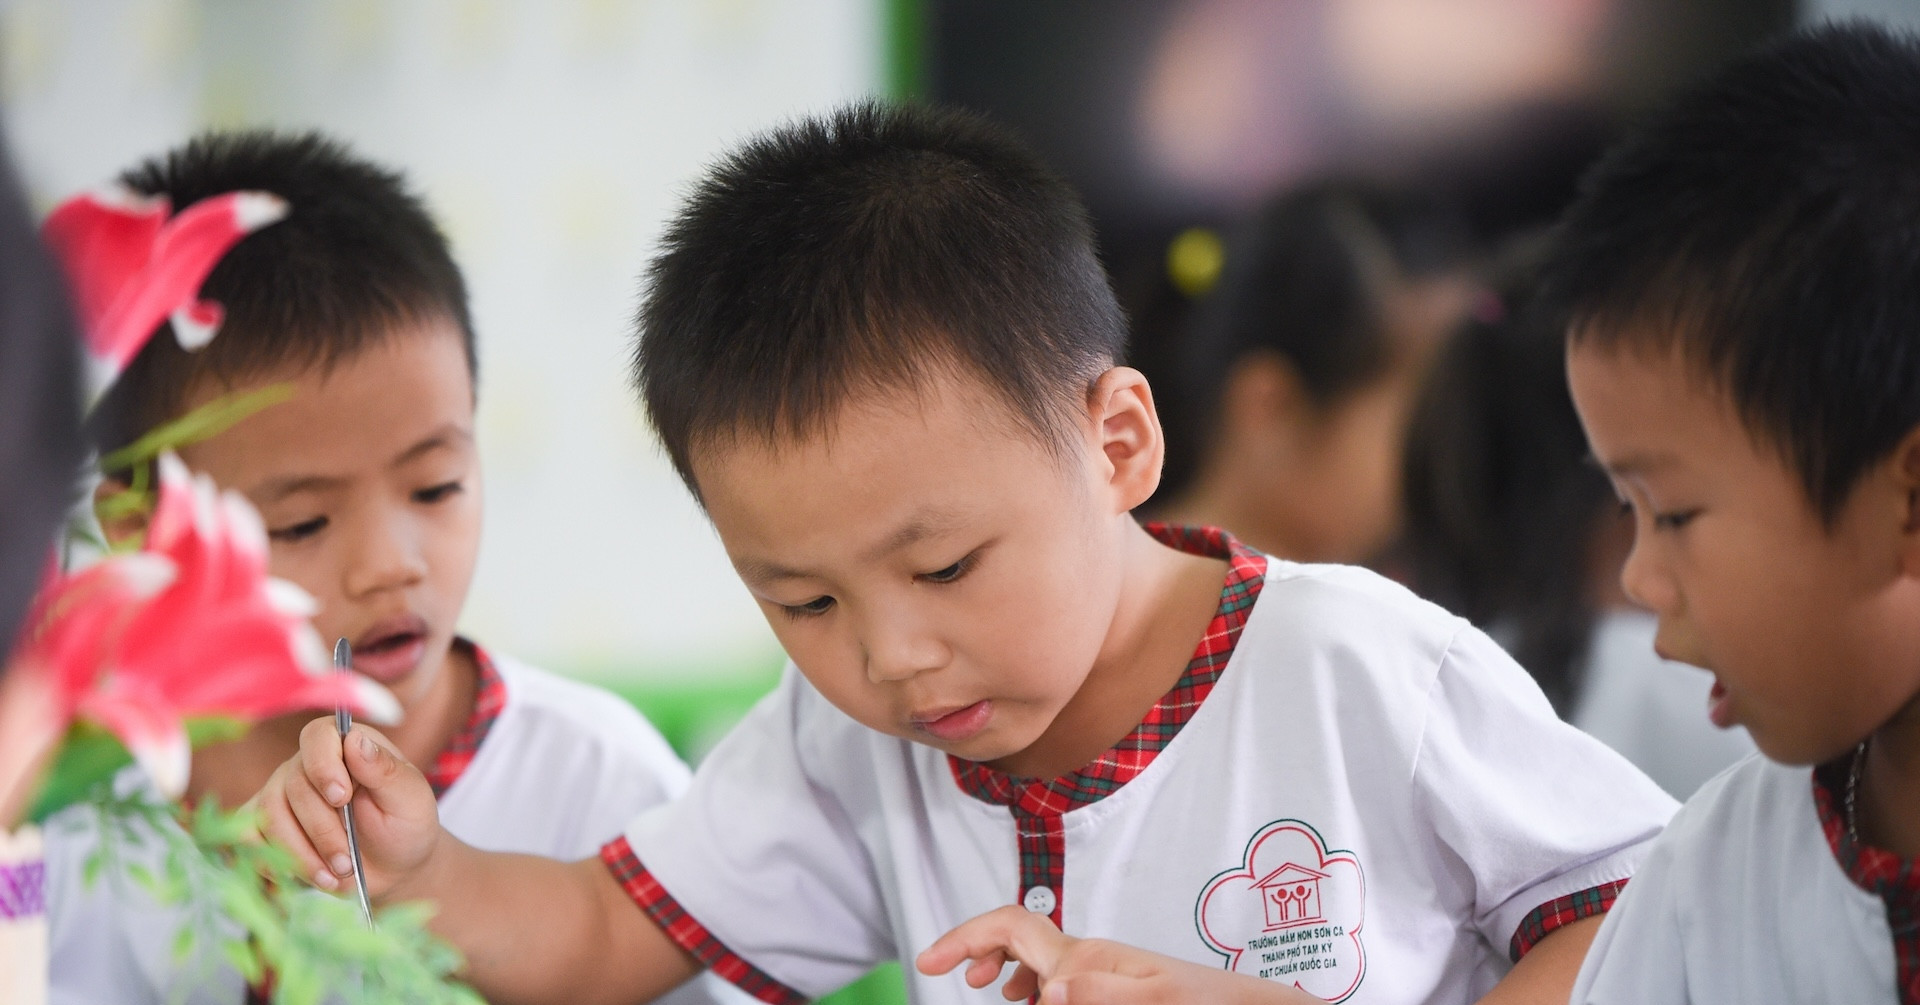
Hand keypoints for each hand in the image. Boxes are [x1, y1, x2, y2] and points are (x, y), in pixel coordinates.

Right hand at [253, 717, 442, 899]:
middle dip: (320, 832)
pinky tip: (295, 879)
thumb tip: (354, 740)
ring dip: (297, 854)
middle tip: (346, 863)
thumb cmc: (406, 826)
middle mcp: (306, 764)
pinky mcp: (264, 827)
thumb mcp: (410, 799)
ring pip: (267, 816)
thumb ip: (386, 770)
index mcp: (346, 745)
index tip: (342, 799)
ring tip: (331, 878)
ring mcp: (280, 795)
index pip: (318, 737)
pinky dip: (268, 863)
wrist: (392, 869)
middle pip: (293, 787)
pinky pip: (246, 838)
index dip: (324, 766)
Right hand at [917, 905, 1319, 1004]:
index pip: (1010, 927)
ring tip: (985, 988)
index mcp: (1085, 957)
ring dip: (1000, 963)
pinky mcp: (1113, 982)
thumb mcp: (1152, 1004)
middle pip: (1013, 931)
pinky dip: (1030, 981)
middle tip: (942, 970)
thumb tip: (1046, 987)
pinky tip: (1032, 1001)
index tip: (930, 962)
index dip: (964, 937)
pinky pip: (1055, 971)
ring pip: (1033, 952)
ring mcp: (1100, 966)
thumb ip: (1099, 993)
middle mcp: (1088, 955)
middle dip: (972, 945)